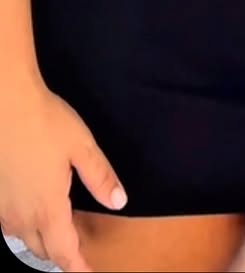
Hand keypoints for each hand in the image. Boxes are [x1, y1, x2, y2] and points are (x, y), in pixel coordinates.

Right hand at [0, 77, 125, 271]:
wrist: (5, 103)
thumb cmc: (44, 122)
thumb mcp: (82, 147)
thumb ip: (100, 177)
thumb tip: (119, 201)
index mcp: (48, 208)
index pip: (65, 252)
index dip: (78, 267)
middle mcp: (21, 216)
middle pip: (43, 249)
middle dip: (61, 253)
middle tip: (77, 250)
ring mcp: (2, 208)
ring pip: (24, 238)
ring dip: (41, 239)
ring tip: (58, 231)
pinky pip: (9, 224)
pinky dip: (24, 225)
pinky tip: (32, 210)